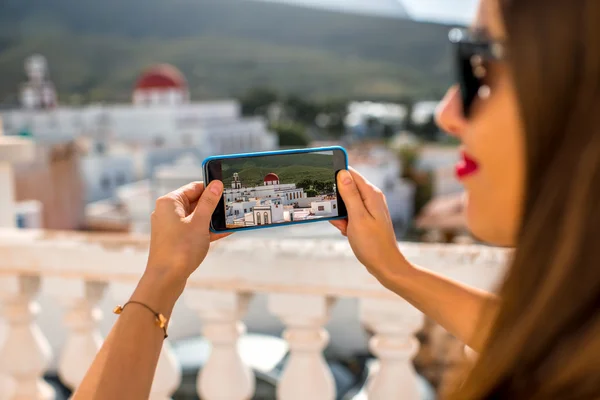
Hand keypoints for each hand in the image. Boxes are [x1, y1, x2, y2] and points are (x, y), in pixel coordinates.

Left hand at [145, 181, 229, 288]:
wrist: (166, 279)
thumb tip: (216, 185)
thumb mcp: (199, 222)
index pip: (194, 187)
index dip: (211, 188)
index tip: (227, 189)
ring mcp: (171, 227)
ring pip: (196, 217)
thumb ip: (209, 202)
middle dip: (214, 205)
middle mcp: (167, 212)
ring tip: (232, 218)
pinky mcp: (175, 240)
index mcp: (169, 202)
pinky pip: (194, 230)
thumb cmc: (180, 249)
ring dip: (213, 219)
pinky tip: (225, 232)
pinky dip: (207, 230)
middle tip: (233, 205)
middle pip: (195, 202)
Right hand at [330, 169, 407, 284]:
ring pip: (346, 204)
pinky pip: (350, 215)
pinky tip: (348, 232)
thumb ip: (350, 194)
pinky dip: (345, 222)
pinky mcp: (366, 218)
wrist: (385, 265)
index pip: (350, 174)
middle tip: (339, 217)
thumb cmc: (372, 244)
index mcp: (371, 194)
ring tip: (346, 227)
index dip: (336, 177)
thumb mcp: (357, 217)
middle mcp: (372, 198)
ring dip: (340, 215)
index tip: (325, 185)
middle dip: (337, 202)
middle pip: (346, 189)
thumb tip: (343, 173)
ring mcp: (370, 209)